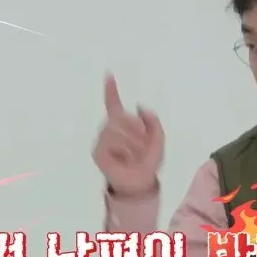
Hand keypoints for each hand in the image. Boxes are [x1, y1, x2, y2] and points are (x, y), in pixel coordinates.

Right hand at [93, 74, 164, 193]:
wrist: (140, 182)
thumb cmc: (148, 161)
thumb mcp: (158, 139)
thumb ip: (153, 121)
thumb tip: (140, 106)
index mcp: (124, 124)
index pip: (114, 104)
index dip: (111, 90)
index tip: (109, 74)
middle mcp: (110, 129)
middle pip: (121, 116)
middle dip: (137, 130)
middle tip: (142, 146)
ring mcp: (102, 139)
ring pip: (117, 128)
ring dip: (133, 142)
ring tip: (135, 155)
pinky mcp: (98, 150)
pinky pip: (112, 141)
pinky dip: (124, 149)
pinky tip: (125, 159)